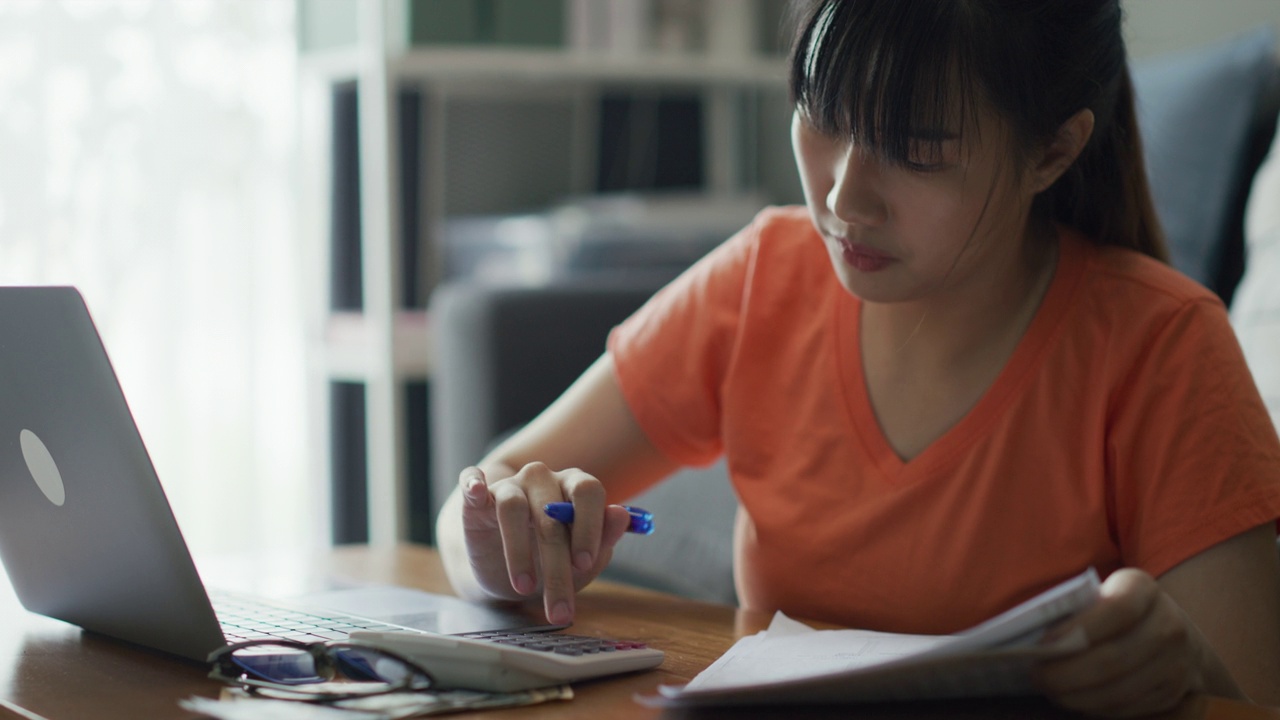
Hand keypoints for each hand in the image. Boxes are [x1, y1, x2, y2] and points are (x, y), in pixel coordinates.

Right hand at [457, 463, 631, 624]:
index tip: (584, 563)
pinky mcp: (476, 499)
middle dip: (557, 565)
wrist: (508, 572)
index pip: (588, 490)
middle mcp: (543, 479)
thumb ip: (604, 538)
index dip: (588, 526)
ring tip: (525, 586)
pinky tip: (477, 490)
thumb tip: (621, 515)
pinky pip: (472, 480)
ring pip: (513, 506)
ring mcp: (508, 485)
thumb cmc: (553, 560)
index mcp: (574, 487)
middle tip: (559, 606)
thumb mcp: (583, 559)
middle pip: (551, 512)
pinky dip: (473, 483)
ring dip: (518, 549)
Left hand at [1033, 568, 1215, 716]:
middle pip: (1113, 658)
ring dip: (1078, 697)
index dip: (1077, 630)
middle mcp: (1169, 624)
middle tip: (1037, 677)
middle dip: (1067, 674)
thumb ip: (1077, 610)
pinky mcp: (1172, 692)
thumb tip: (1037, 642)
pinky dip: (1097, 708)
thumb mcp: (1102, 594)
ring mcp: (1176, 662)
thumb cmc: (1117, 611)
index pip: (1116, 610)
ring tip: (1052, 691)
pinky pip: (1129, 708)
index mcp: (1143, 588)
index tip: (1044, 644)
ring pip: (1120, 690)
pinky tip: (1077, 700)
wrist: (1176, 632)